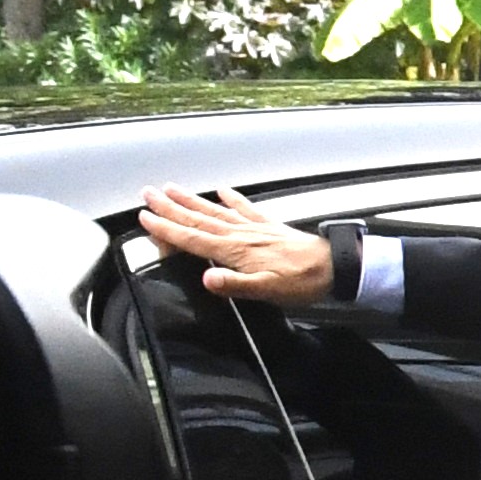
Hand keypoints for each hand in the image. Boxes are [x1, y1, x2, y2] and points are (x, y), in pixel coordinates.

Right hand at [133, 182, 336, 306]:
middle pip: (198, 219)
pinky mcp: (270, 227)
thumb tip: (207, 278)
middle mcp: (241, 235)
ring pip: (215, 211)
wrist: (336, 268)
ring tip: (171, 188)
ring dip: (192, 200)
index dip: (166, 229)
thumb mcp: (267, 291)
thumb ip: (234, 284)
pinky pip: (246, 208)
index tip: (144, 217)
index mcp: (235, 250)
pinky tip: (223, 190)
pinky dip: (232, 198)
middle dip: (170, 207)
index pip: (192, 239)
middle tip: (147, 193)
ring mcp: (255, 228)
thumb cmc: (302, 281)